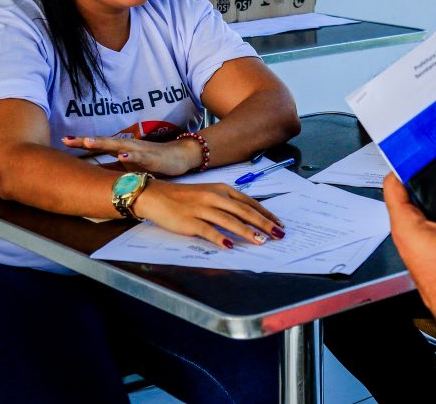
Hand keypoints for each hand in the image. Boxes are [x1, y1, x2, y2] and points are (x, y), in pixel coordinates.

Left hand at [63, 134, 201, 174]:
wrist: (180, 156)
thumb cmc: (153, 161)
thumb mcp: (129, 166)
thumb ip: (112, 169)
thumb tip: (92, 176)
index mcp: (122, 149)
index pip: (98, 145)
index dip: (81, 143)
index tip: (63, 141)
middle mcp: (128, 146)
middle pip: (104, 142)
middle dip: (85, 141)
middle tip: (67, 139)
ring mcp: (140, 151)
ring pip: (119, 146)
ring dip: (103, 144)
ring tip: (88, 142)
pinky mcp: (153, 158)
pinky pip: (140, 157)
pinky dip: (131, 157)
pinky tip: (122, 157)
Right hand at [132, 178, 284, 248]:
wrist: (156, 195)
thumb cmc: (185, 197)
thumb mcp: (210, 193)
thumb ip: (228, 203)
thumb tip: (250, 217)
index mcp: (223, 190)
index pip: (250, 203)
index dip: (266, 214)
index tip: (279, 224)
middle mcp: (215, 197)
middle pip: (244, 212)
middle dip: (264, 224)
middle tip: (278, 234)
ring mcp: (202, 208)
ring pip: (230, 221)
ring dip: (247, 232)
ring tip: (261, 241)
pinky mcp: (190, 221)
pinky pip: (208, 230)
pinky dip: (220, 238)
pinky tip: (230, 246)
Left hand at [383, 173, 435, 320]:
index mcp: (406, 225)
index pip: (392, 187)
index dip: (401, 167)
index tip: (413, 155)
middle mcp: (406, 237)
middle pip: (407, 200)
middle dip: (423, 184)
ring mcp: (416, 249)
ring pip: (420, 217)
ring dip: (434, 204)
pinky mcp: (428, 258)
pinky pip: (430, 231)